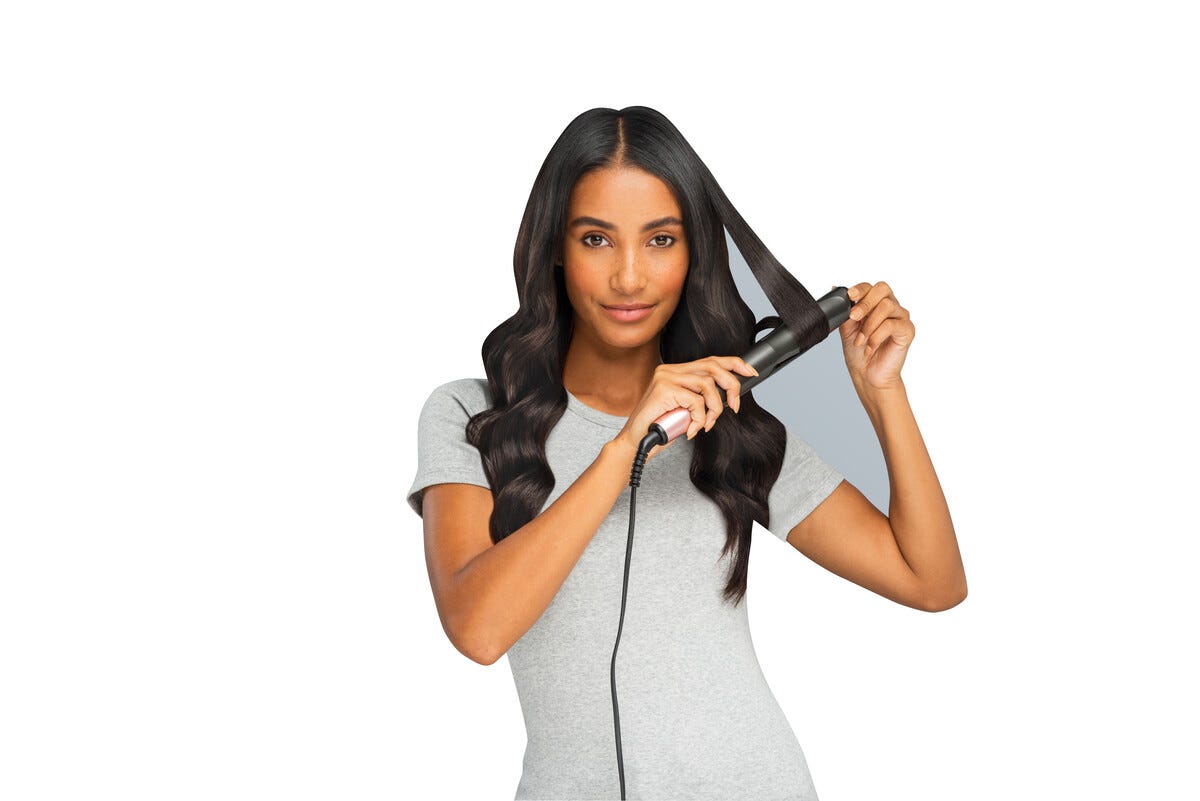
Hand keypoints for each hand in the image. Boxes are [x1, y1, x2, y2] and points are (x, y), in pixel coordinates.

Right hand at [613, 356, 757, 459]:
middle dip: (731, 386)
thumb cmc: (661, 428)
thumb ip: (702, 398)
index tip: (751, 372)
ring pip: (707, 385)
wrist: (637, 443)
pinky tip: (691, 429)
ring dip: (714, 409)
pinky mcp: (664, 390)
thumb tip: (729, 395)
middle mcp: (670, 370)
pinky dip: (699, 419)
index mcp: (676, 371)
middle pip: (713, 367)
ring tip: (706, 423)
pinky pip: (696, 402)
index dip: (734, 364)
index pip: (711, 360)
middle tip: (734, 406)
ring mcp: (666, 378)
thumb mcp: (687, 410)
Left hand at [836, 281, 914, 391]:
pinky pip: (892, 325)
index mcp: (876, 304)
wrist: (867, 375)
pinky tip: (870, 347)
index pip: (871, 287)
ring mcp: (900, 318)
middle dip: (865, 302)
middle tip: (854, 317)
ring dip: (869, 325)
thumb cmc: (859, 352)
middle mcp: (891, 307)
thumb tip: (836, 289)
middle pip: (882, 289)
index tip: (849, 296)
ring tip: (861, 340)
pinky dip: (876, 337)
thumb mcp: (847, 328)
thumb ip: (845, 310)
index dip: (860, 289)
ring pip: (886, 306)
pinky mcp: (907, 330)